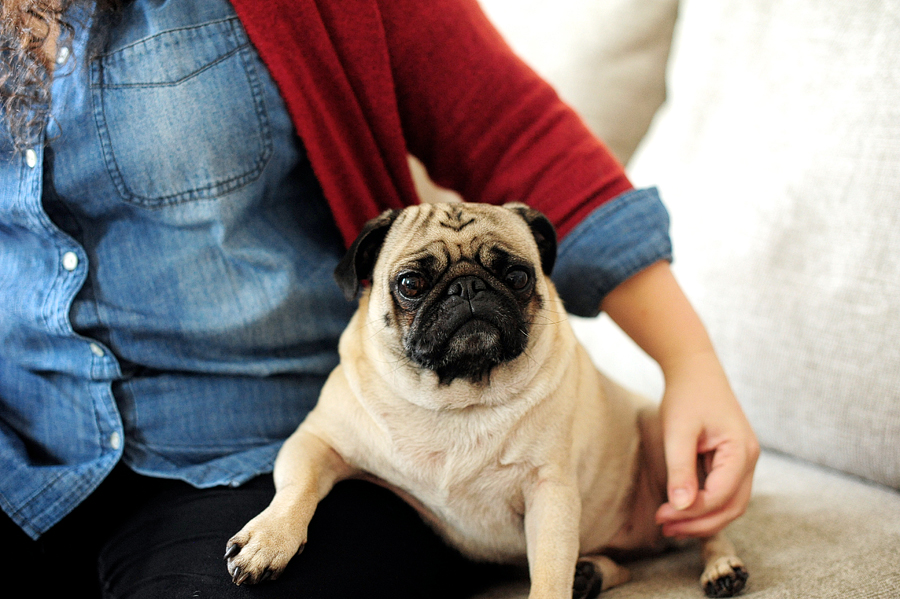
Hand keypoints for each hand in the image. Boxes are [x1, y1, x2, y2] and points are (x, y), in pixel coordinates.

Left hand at [654, 350, 758, 537]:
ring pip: (729, 504)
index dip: (692, 512)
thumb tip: (680, 506)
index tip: (661, 515)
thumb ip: (680, 469)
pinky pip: (722, 492)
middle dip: (698, 523)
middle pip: (731, 508)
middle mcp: (749, 459)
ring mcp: (743, 461)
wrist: (695, 370)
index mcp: (741, 451)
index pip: (721, 496)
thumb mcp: (678, 431)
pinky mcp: (732, 461)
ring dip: (701, 518)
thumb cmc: (687, 396)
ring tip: (668, 524)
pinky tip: (678, 509)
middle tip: (664, 527)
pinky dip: (703, 504)